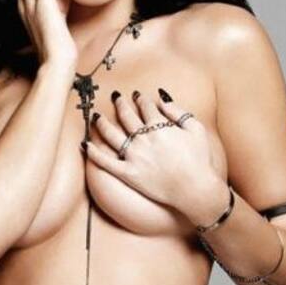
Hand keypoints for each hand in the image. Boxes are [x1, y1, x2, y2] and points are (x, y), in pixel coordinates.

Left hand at [84, 89, 228, 211]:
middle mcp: (144, 139)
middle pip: (127, 116)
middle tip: (116, 98)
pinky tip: (85, 144)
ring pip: (112, 135)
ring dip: (103, 123)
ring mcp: (134, 156)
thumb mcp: (196, 129)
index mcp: (160, 127)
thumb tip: (162, 99)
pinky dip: (94, 153)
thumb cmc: (199, 160)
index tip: (136, 95)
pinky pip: (106, 162)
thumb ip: (178, 112)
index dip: (140, 99)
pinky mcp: (129, 174)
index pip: (145, 107)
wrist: (196, 189)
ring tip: (97, 116)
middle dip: (120, 104)